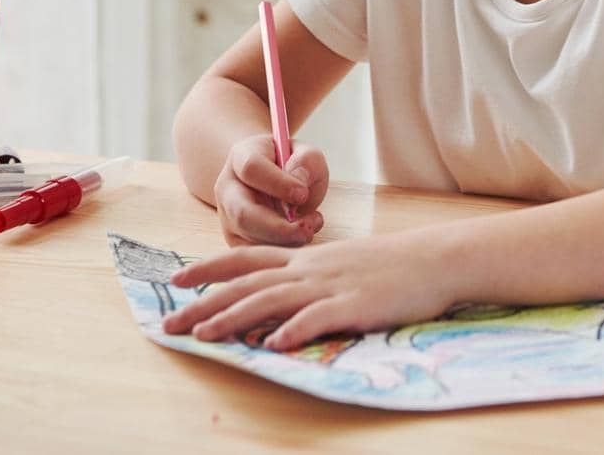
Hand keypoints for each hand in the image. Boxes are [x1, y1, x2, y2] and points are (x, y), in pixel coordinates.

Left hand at [161, 232, 456, 351]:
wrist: (435, 258)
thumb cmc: (390, 266)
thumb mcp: (341, 266)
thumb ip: (309, 282)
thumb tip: (277, 310)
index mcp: (305, 259)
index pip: (246, 259)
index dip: (209, 269)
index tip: (176, 280)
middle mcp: (309, 269)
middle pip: (247, 284)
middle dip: (204, 303)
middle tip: (168, 322)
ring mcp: (331, 286)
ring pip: (272, 300)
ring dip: (235, 317)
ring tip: (204, 335)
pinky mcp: (356, 305)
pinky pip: (320, 318)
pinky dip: (296, 330)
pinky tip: (275, 346)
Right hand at [213, 134, 329, 246]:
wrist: (275, 180)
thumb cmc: (291, 165)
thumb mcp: (305, 154)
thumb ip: (306, 161)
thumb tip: (299, 183)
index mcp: (241, 156)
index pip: (251, 169)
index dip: (278, 184)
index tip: (303, 194)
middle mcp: (227, 188)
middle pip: (242, 213)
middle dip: (278, 228)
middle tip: (308, 227)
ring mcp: (228, 216)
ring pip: (249, 239)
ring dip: (285, 240)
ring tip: (310, 225)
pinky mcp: (236, 240)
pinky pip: (256, 253)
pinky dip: (282, 250)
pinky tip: (299, 236)